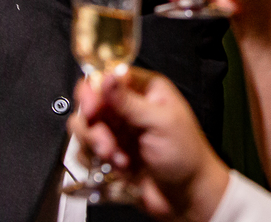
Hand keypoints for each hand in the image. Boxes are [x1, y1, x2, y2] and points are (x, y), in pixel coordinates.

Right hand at [70, 68, 228, 221]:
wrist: (185, 193)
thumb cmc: (186, 154)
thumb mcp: (160, 122)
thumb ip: (129, 101)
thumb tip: (110, 76)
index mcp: (145, 89)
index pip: (108, 77)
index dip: (94, 90)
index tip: (93, 108)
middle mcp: (128, 106)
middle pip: (91, 101)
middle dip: (93, 123)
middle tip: (105, 140)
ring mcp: (117, 130)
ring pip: (85, 126)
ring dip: (95, 143)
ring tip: (115, 156)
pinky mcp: (109, 152)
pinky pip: (85, 150)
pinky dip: (96, 159)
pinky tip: (119, 165)